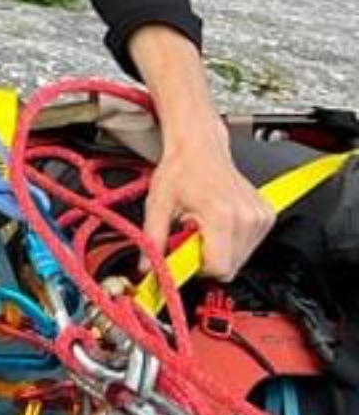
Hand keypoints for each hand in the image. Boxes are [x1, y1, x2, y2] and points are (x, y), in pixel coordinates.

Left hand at [142, 127, 274, 281]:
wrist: (200, 145)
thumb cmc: (182, 169)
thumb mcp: (158, 204)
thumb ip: (152, 239)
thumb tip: (147, 266)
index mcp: (221, 216)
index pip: (218, 268)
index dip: (197, 267)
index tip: (186, 251)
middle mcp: (246, 218)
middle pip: (230, 267)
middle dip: (207, 257)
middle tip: (192, 232)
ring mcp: (260, 217)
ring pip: (241, 259)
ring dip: (220, 249)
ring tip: (205, 223)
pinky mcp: (267, 217)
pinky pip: (249, 246)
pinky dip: (232, 240)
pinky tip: (218, 220)